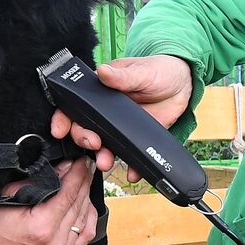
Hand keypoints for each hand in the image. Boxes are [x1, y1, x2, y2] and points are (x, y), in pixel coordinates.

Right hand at [0, 158, 98, 244]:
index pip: (69, 193)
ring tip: (83, 181)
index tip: (82, 160)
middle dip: (83, 182)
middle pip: (79, 205)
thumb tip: (65, 167)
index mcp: (42, 227)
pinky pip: (84, 235)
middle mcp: (55, 244)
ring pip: (84, 219)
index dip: (78, 173)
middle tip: (85, 165)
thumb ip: (41, 181)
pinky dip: (86, 218)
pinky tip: (84, 204)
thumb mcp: (10, 194)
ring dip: (86, 198)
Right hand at [50, 54, 192, 180]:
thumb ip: (122, 75)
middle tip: (93, 144)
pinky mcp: (134, 138)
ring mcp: (120, 126)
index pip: (76, 104)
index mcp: (102, 91)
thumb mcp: (141, 71)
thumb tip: (102, 72)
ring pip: (104, 146)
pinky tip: (132, 173)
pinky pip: (128, 155)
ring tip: (106, 163)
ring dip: (102, 156)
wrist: (184, 86)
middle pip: (86, 129)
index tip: (60, 130)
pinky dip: (130, 167)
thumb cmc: (159, 70)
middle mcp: (106, 111)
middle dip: (84, 139)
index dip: (64, 118)